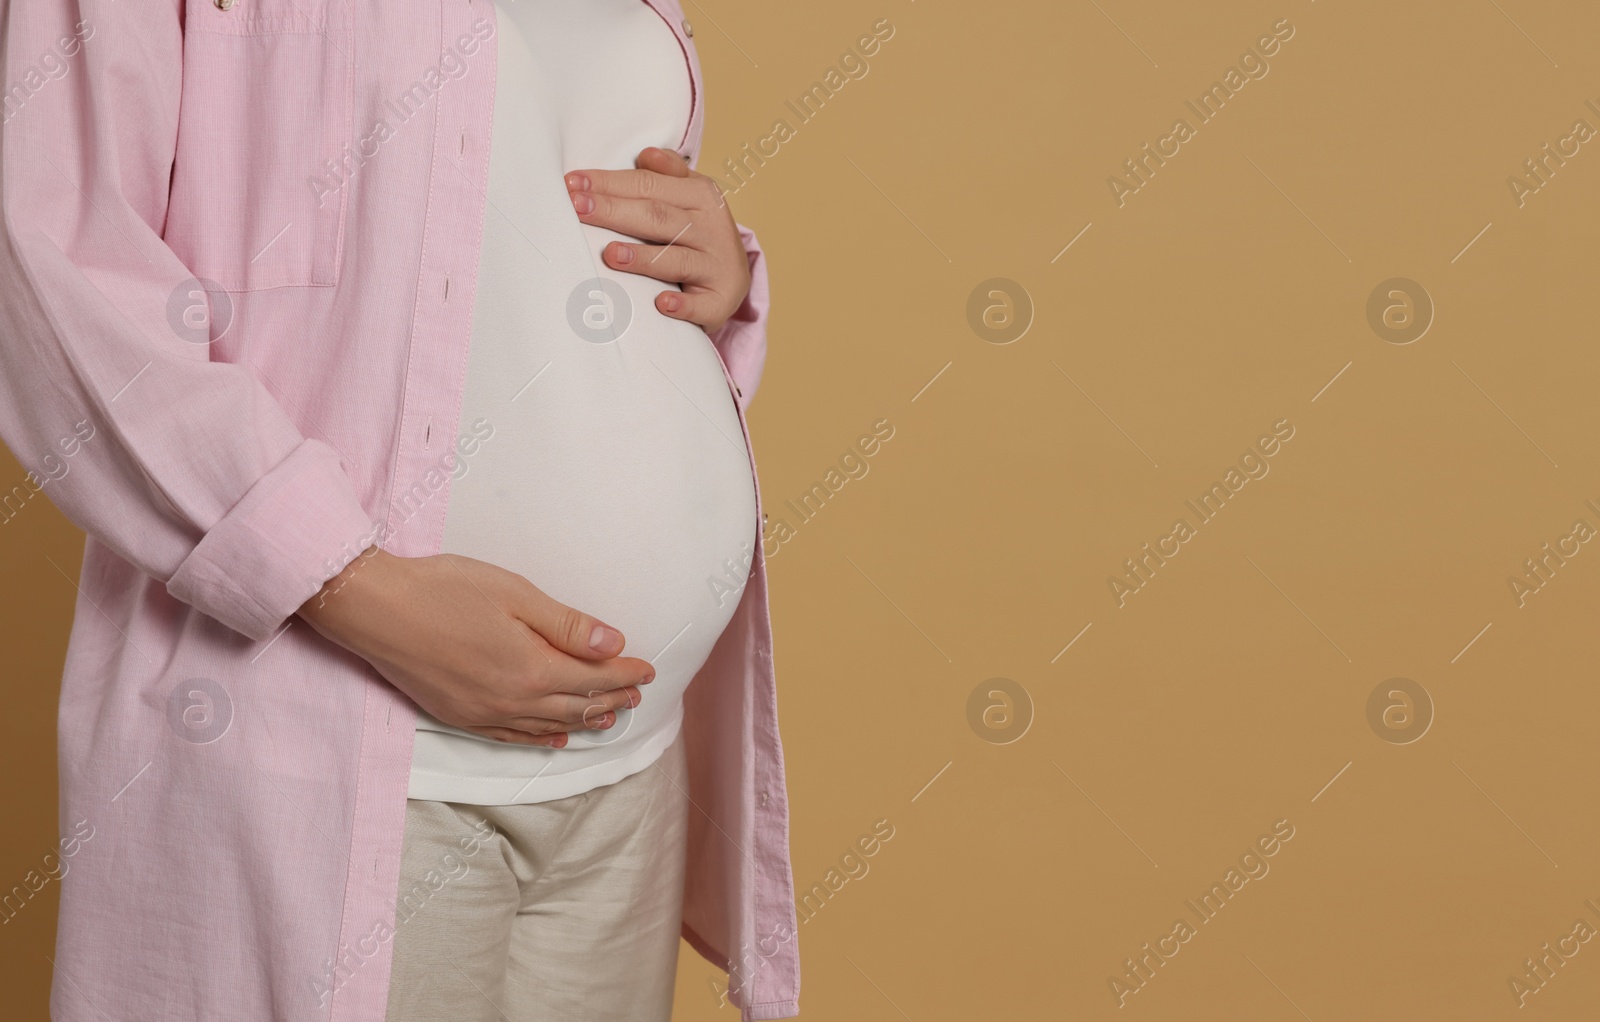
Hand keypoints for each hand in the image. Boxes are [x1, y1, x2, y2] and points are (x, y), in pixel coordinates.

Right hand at [296, 548, 651, 747]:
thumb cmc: (445, 590)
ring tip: (609, 716)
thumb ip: (568, 626)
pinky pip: (510, 736)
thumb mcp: (516, 595)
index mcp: (532, 669)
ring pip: (547, 724)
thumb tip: (615, 645)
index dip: (625, 674)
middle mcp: (512, 700)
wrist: (376, 609)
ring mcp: (483, 713)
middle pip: (576, 705)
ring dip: (583, 720)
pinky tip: (554, 738)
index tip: (648, 669)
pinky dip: (539, 737)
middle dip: (611, 699)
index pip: (594, 678)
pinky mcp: (458, 715)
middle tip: (637, 695)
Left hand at [564, 146, 750, 333]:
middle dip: (615, 211)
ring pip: (677, 260)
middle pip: (658, 217)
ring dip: (644, 258)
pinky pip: (701, 305)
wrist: (733, 278)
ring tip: (611, 254)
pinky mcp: (721, 301)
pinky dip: (683, 306)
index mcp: (702, 195)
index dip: (610, 183)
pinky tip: (662, 304)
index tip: (573, 184)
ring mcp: (717, 266)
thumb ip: (668, 173)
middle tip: (578, 208)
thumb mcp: (690, 195)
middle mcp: (712, 228)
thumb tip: (646, 154)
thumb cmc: (698, 232)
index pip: (649, 185)